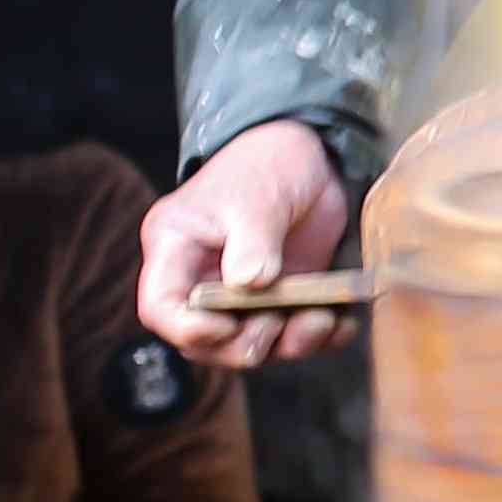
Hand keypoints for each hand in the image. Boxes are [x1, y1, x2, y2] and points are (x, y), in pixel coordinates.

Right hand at [136, 119, 353, 370]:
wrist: (309, 156)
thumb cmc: (265, 165)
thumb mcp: (256, 198)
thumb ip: (252, 241)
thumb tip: (249, 285)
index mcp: (176, 250)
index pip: (159, 307)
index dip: (187, 328)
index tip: (227, 325)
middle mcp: (203, 280)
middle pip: (204, 342)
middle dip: (243, 345)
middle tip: (277, 325)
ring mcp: (244, 294)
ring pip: (251, 344)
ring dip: (287, 344)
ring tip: (321, 321)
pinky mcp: (282, 299)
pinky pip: (294, 335)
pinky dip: (319, 338)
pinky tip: (341, 324)